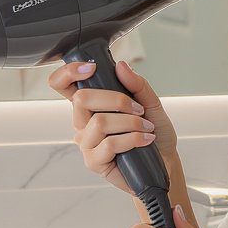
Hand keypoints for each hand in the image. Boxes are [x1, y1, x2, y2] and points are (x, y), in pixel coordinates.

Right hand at [48, 59, 180, 194]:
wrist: (164, 160)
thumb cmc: (154, 131)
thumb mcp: (150, 101)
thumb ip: (136, 83)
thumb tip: (121, 66)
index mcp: (90, 104)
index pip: (62, 84)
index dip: (68, 72)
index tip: (91, 68)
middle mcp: (83, 122)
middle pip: (81, 99)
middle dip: (116, 99)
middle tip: (138, 109)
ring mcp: (86, 142)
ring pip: (99, 122)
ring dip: (129, 122)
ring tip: (146, 127)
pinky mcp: (94, 162)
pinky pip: (109, 144)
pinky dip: (132, 138)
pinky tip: (145, 140)